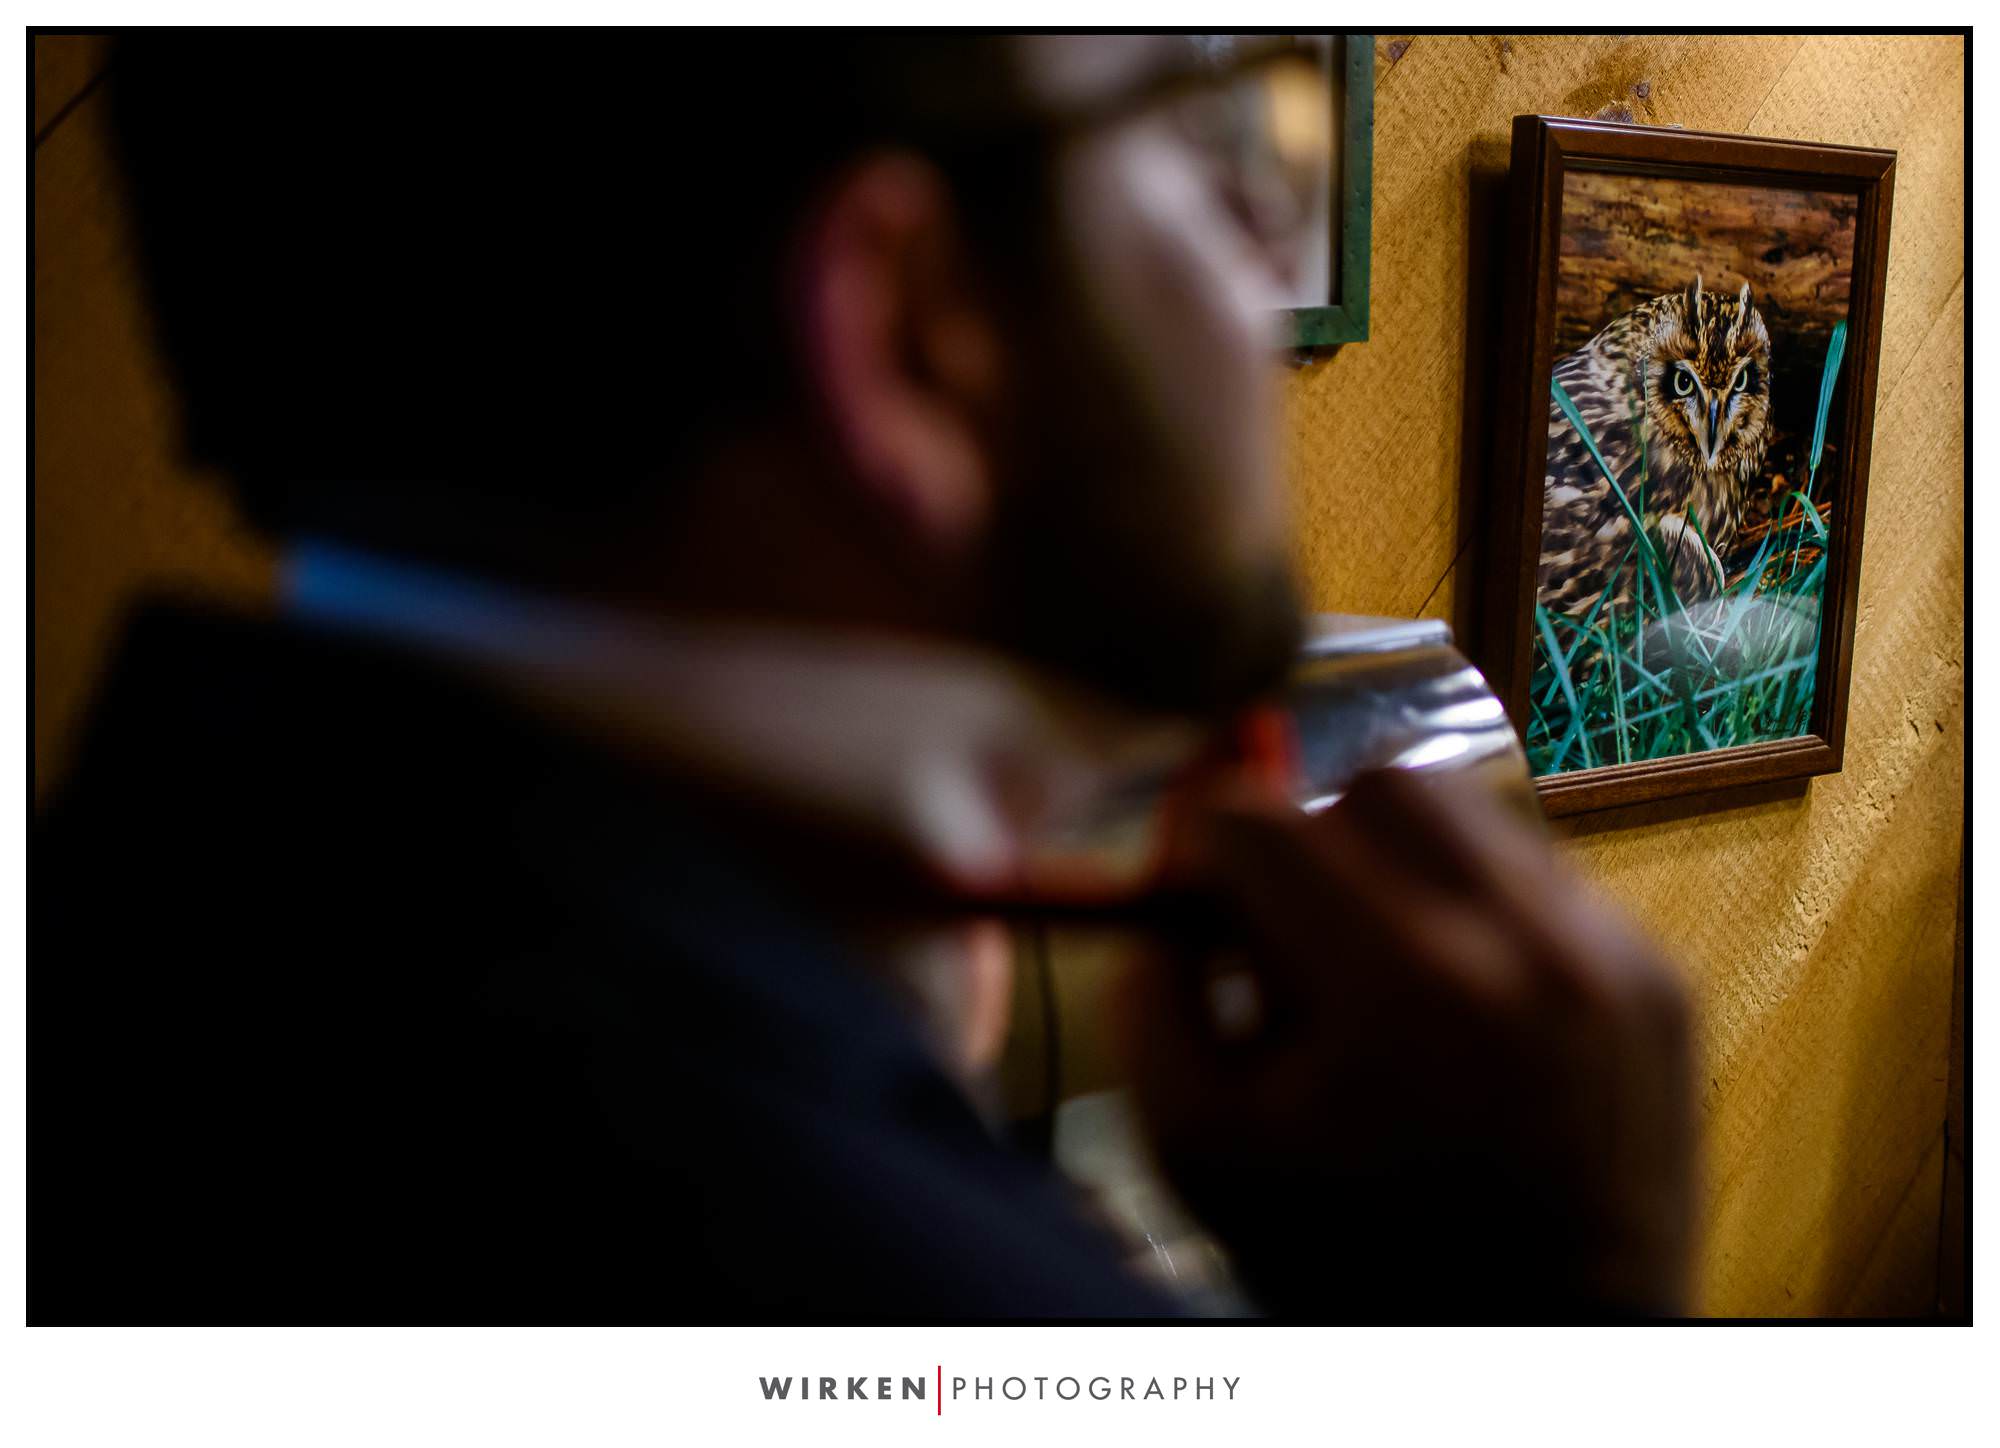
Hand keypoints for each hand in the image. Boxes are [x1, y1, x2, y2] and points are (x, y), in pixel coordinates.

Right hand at [1120, 768, 1695, 1317]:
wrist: (1542, 1353)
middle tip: (1291, 924)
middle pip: (1384, 784)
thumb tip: (1166, 893)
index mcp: (1399, 991)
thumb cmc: (1357, 1269)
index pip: (1266, 822)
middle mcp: (1524, 947)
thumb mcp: (1200, 1154)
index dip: (1205, 844)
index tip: (1198, 889)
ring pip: (1476, 818)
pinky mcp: (1658, 981)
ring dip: (1403, 865)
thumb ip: (1154, 1003)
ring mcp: (1610, 957)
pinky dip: (1483, 917)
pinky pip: (1547, 882)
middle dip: (1316, 836)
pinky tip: (1462, 1011)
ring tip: (1382, 970)